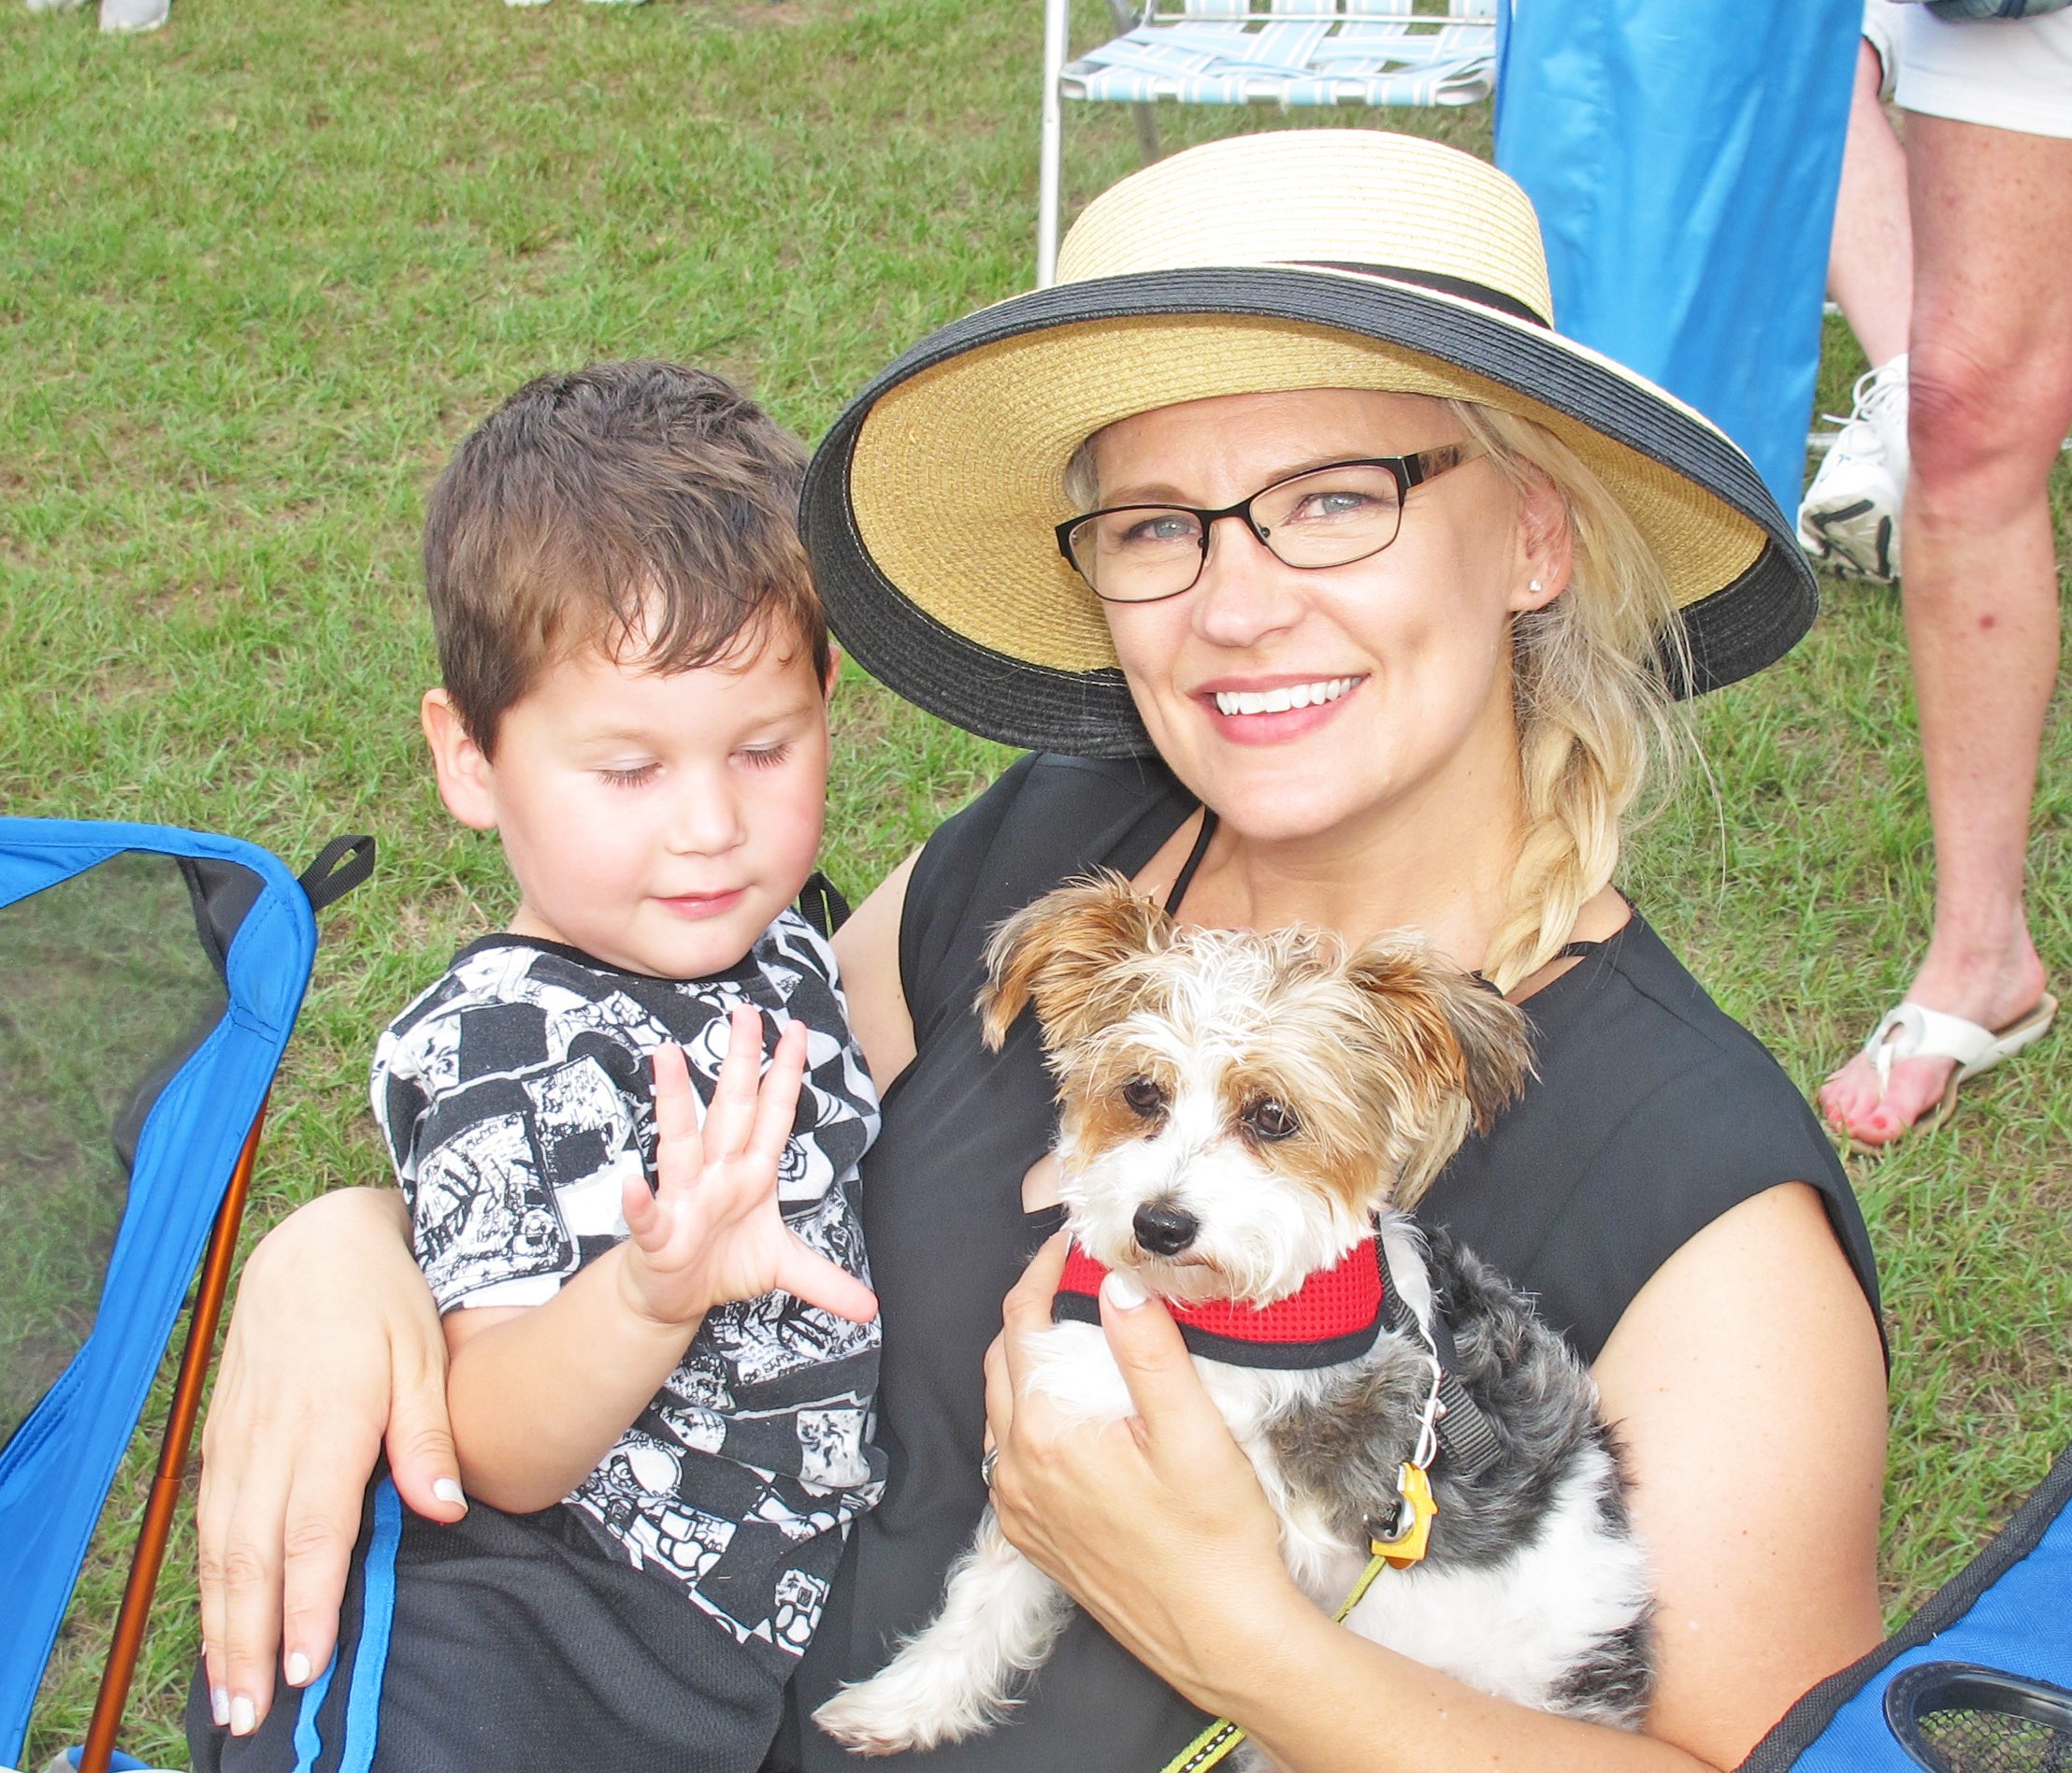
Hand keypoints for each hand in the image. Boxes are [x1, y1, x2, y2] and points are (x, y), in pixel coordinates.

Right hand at [197, 1189, 463, 1734]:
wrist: (315, 1247)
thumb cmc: (383, 1304)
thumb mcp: (423, 1356)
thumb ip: (428, 1437)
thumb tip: (445, 1510)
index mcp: (329, 1422)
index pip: (313, 1531)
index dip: (308, 1602)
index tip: (310, 1665)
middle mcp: (271, 1439)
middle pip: (253, 1557)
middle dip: (253, 1642)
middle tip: (256, 1714)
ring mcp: (237, 1440)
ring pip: (221, 1548)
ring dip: (223, 1627)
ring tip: (231, 1695)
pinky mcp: (221, 1439)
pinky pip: (209, 1523)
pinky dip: (210, 1583)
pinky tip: (220, 1625)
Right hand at [621, 1007, 876, 1326]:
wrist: (671, 1300)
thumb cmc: (722, 1266)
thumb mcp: (783, 1270)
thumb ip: (827, 1281)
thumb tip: (872, 1308)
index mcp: (751, 1174)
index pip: (772, 1115)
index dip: (785, 1075)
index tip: (796, 1030)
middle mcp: (717, 1175)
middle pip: (730, 1109)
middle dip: (740, 1062)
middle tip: (744, 1013)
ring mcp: (684, 1200)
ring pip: (680, 1143)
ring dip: (675, 1101)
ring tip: (668, 1056)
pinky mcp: (658, 1236)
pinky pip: (648, 1216)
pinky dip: (639, 1203)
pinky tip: (632, 1185)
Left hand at [980, 1236, 1296, 1708]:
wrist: (1222, 1639)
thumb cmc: (1216, 1541)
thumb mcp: (1193, 1432)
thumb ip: (1149, 1351)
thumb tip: (1116, 1283)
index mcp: (1046, 1433)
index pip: (1023, 1322)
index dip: (1044, 1271)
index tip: (1071, 1246)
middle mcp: (1017, 1471)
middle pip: (1001, 1359)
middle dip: (1031, 1311)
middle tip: (1073, 1281)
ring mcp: (1020, 1508)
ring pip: (1000, 1407)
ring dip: (1025, 1362)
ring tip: (1073, 1334)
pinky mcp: (1034, 1537)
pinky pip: (1010, 1455)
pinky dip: (1028, 1415)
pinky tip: (1070, 1409)